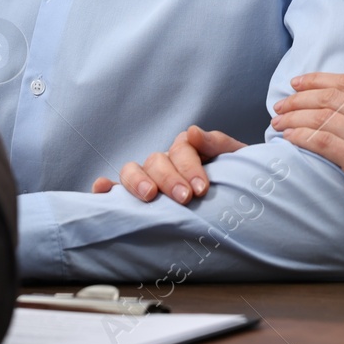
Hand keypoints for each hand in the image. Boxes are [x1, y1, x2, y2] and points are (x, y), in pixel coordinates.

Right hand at [89, 125, 247, 202]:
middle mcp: (165, 163)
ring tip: (149, 196)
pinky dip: (105, 188)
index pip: (181, 150)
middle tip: (185, 198)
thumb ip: (218, 144)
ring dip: (137, 181)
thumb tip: (193, 132)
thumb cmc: (238, 182)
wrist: (242, 211)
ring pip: (132, 170)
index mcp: (187, 151)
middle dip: (169, 178)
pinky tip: (101, 189)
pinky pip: (115, 191)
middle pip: (156, 161)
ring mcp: (148, 179)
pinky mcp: (134, 199)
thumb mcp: (236, 160)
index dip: (189, 167)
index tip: (201, 189)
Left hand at [270, 69, 343, 248]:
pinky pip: (325, 143)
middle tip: (281, 103)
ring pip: (325, 118)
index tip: (299, 82)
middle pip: (333, 98)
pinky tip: (288, 137)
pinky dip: (302, 136)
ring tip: (278, 121)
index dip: (320, 80)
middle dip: (301, 97)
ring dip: (295, 117)